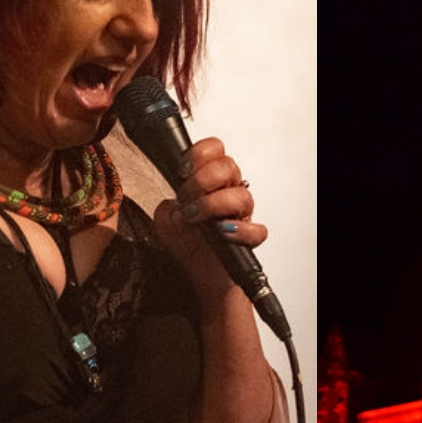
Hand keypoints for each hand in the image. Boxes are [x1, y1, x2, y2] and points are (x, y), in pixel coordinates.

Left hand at [151, 137, 268, 291]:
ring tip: (195, 217)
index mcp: (210, 180)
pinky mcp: (249, 237)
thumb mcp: (164, 221)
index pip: (215, 149)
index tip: (182, 171)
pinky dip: (239, 231)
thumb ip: (166, 209)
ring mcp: (240, 213)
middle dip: (202, 180)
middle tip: (186, 198)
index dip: (199, 155)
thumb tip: (179, 209)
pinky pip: (257, 230)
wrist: (199, 273)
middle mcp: (228, 191)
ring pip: (242, 195)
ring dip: (214, 204)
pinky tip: (221, 233)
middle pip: (228, 166)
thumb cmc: (186, 242)